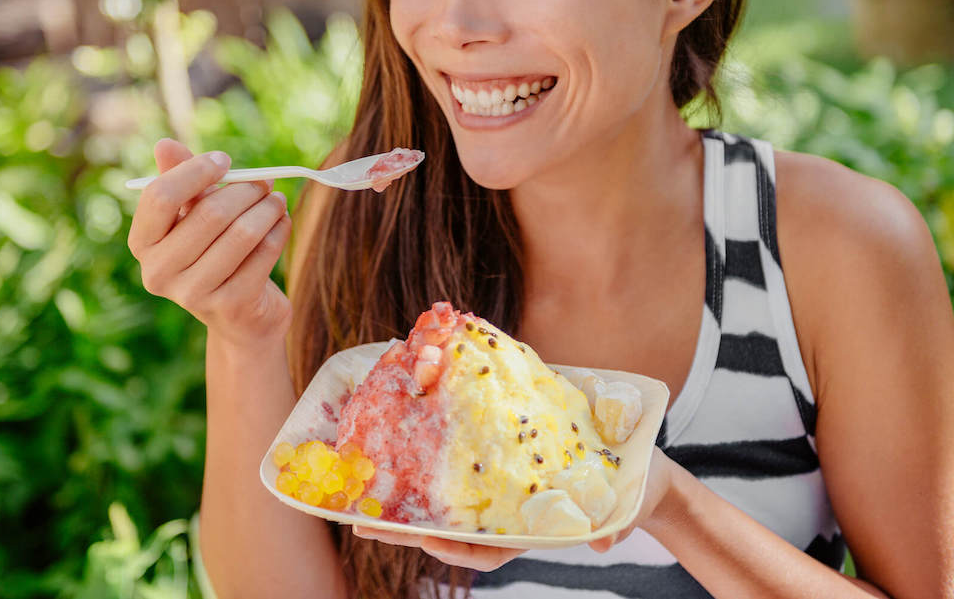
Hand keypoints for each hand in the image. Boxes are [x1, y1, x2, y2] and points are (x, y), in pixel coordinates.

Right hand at [127, 139, 292, 347]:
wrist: (241, 316)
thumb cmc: (212, 253)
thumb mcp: (192, 215)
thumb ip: (179, 180)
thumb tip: (165, 145)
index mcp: (142, 244)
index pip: (160, 197)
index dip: (196, 171)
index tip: (224, 161)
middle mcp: (158, 272)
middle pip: (209, 214)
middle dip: (245, 190)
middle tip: (265, 182)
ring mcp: (193, 294)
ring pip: (242, 233)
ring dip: (267, 209)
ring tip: (277, 200)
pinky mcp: (230, 306)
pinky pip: (263, 254)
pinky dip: (278, 231)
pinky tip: (282, 223)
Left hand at [350, 447, 681, 568]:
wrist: (641, 475)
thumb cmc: (632, 495)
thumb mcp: (626, 510)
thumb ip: (612, 528)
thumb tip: (603, 541)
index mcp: (531, 532)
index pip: (487, 552)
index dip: (457, 550)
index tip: (427, 540)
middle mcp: (508, 517)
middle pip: (450, 530)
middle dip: (406, 529)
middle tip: (360, 521)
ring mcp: (501, 495)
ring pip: (445, 504)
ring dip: (405, 500)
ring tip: (363, 492)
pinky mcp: (502, 468)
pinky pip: (460, 473)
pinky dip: (431, 467)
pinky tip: (404, 448)